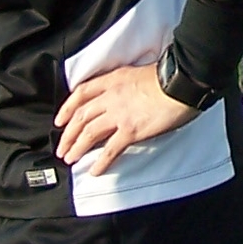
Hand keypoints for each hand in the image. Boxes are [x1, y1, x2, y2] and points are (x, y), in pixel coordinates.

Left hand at [53, 63, 201, 174]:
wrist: (182, 82)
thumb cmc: (168, 76)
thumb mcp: (138, 72)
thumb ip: (125, 84)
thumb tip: (123, 96)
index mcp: (113, 80)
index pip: (82, 93)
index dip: (67, 108)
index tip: (60, 120)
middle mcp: (111, 97)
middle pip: (81, 116)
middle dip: (68, 134)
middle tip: (62, 147)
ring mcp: (119, 115)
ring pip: (89, 133)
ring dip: (77, 148)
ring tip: (71, 159)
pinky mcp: (131, 131)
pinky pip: (110, 150)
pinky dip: (101, 162)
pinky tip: (95, 171)